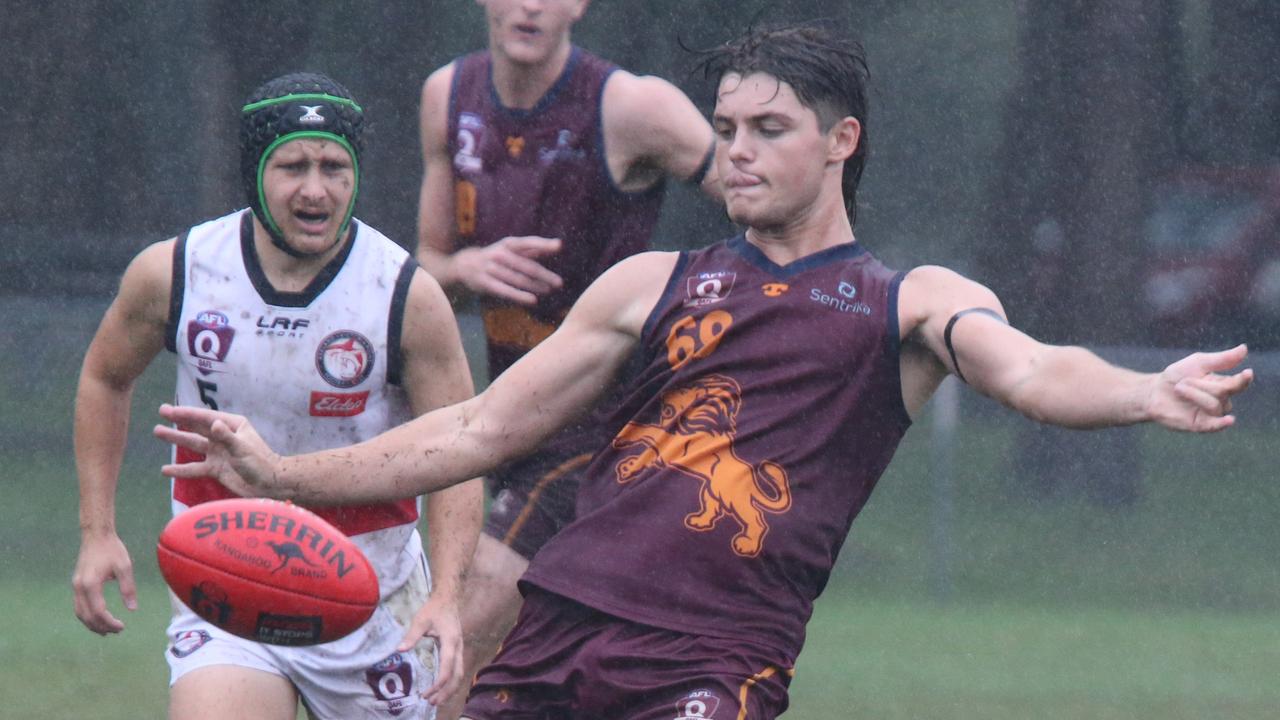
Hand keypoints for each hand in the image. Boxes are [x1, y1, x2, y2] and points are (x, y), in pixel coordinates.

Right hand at [72, 532, 136, 633]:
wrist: (96, 535)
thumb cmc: (112, 549)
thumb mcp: (124, 567)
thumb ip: (128, 588)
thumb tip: (132, 609)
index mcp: (91, 584)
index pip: (98, 612)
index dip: (110, 623)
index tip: (122, 627)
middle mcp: (79, 587)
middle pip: (87, 616)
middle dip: (101, 627)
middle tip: (117, 631)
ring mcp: (76, 586)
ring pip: (80, 613)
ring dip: (92, 624)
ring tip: (106, 631)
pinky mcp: (77, 584)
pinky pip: (79, 606)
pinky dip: (87, 616)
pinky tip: (98, 618)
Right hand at [153, 404, 283, 496]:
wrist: (269, 485)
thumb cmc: (260, 462)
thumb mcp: (243, 448)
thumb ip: (227, 437)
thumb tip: (214, 424)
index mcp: (233, 425)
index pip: (206, 417)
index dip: (187, 414)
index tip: (170, 411)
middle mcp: (223, 436)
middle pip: (197, 427)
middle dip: (179, 420)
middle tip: (161, 411)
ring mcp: (218, 453)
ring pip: (193, 444)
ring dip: (176, 439)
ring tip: (157, 431)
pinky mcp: (216, 469)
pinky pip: (194, 468)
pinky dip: (180, 469)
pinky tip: (165, 469)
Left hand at [396, 594, 463, 706]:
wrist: (448, 599)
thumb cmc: (434, 609)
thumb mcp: (421, 620)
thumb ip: (411, 636)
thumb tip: (399, 650)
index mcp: (450, 641)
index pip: (447, 668)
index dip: (438, 684)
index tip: (426, 693)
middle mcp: (458, 648)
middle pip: (457, 676)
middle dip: (446, 692)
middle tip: (431, 703)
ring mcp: (460, 649)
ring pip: (460, 674)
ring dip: (450, 689)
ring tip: (436, 700)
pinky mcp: (458, 650)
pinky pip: (457, 670)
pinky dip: (451, 682)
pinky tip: (442, 689)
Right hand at [453, 236, 562, 304]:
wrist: (464, 264)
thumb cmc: (496, 256)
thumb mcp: (511, 248)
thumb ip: (532, 249)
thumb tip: (556, 246)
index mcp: (508, 244)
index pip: (528, 243)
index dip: (543, 244)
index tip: (558, 245)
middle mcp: (500, 254)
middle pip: (526, 266)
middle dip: (544, 275)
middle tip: (559, 283)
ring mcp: (491, 268)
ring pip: (518, 279)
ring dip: (535, 286)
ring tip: (548, 290)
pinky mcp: (485, 282)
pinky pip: (505, 290)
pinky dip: (520, 296)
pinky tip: (533, 300)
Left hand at [1148, 344, 1252, 431]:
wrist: (1153, 391)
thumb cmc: (1176, 376)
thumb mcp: (1198, 363)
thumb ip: (1221, 359)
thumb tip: (1244, 349)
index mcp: (1223, 385)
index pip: (1239, 383)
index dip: (1244, 379)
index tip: (1247, 373)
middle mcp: (1221, 401)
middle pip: (1223, 392)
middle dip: (1200, 384)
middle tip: (1182, 381)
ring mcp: (1211, 414)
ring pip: (1214, 405)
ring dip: (1193, 394)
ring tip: (1178, 390)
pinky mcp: (1200, 425)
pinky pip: (1215, 426)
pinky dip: (1223, 423)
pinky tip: (1229, 420)